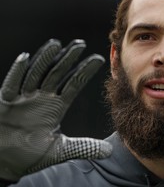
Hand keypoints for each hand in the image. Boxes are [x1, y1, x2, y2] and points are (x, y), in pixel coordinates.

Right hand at [0, 39, 111, 180]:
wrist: (7, 163)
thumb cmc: (32, 153)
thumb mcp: (62, 150)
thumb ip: (85, 147)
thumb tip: (109, 150)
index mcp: (56, 106)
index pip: (73, 84)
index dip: (84, 71)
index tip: (98, 59)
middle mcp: (42, 98)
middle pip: (57, 74)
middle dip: (68, 59)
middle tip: (80, 44)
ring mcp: (24, 99)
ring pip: (36, 75)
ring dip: (45, 59)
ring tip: (57, 45)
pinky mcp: (5, 103)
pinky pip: (11, 86)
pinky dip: (17, 73)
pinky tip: (25, 58)